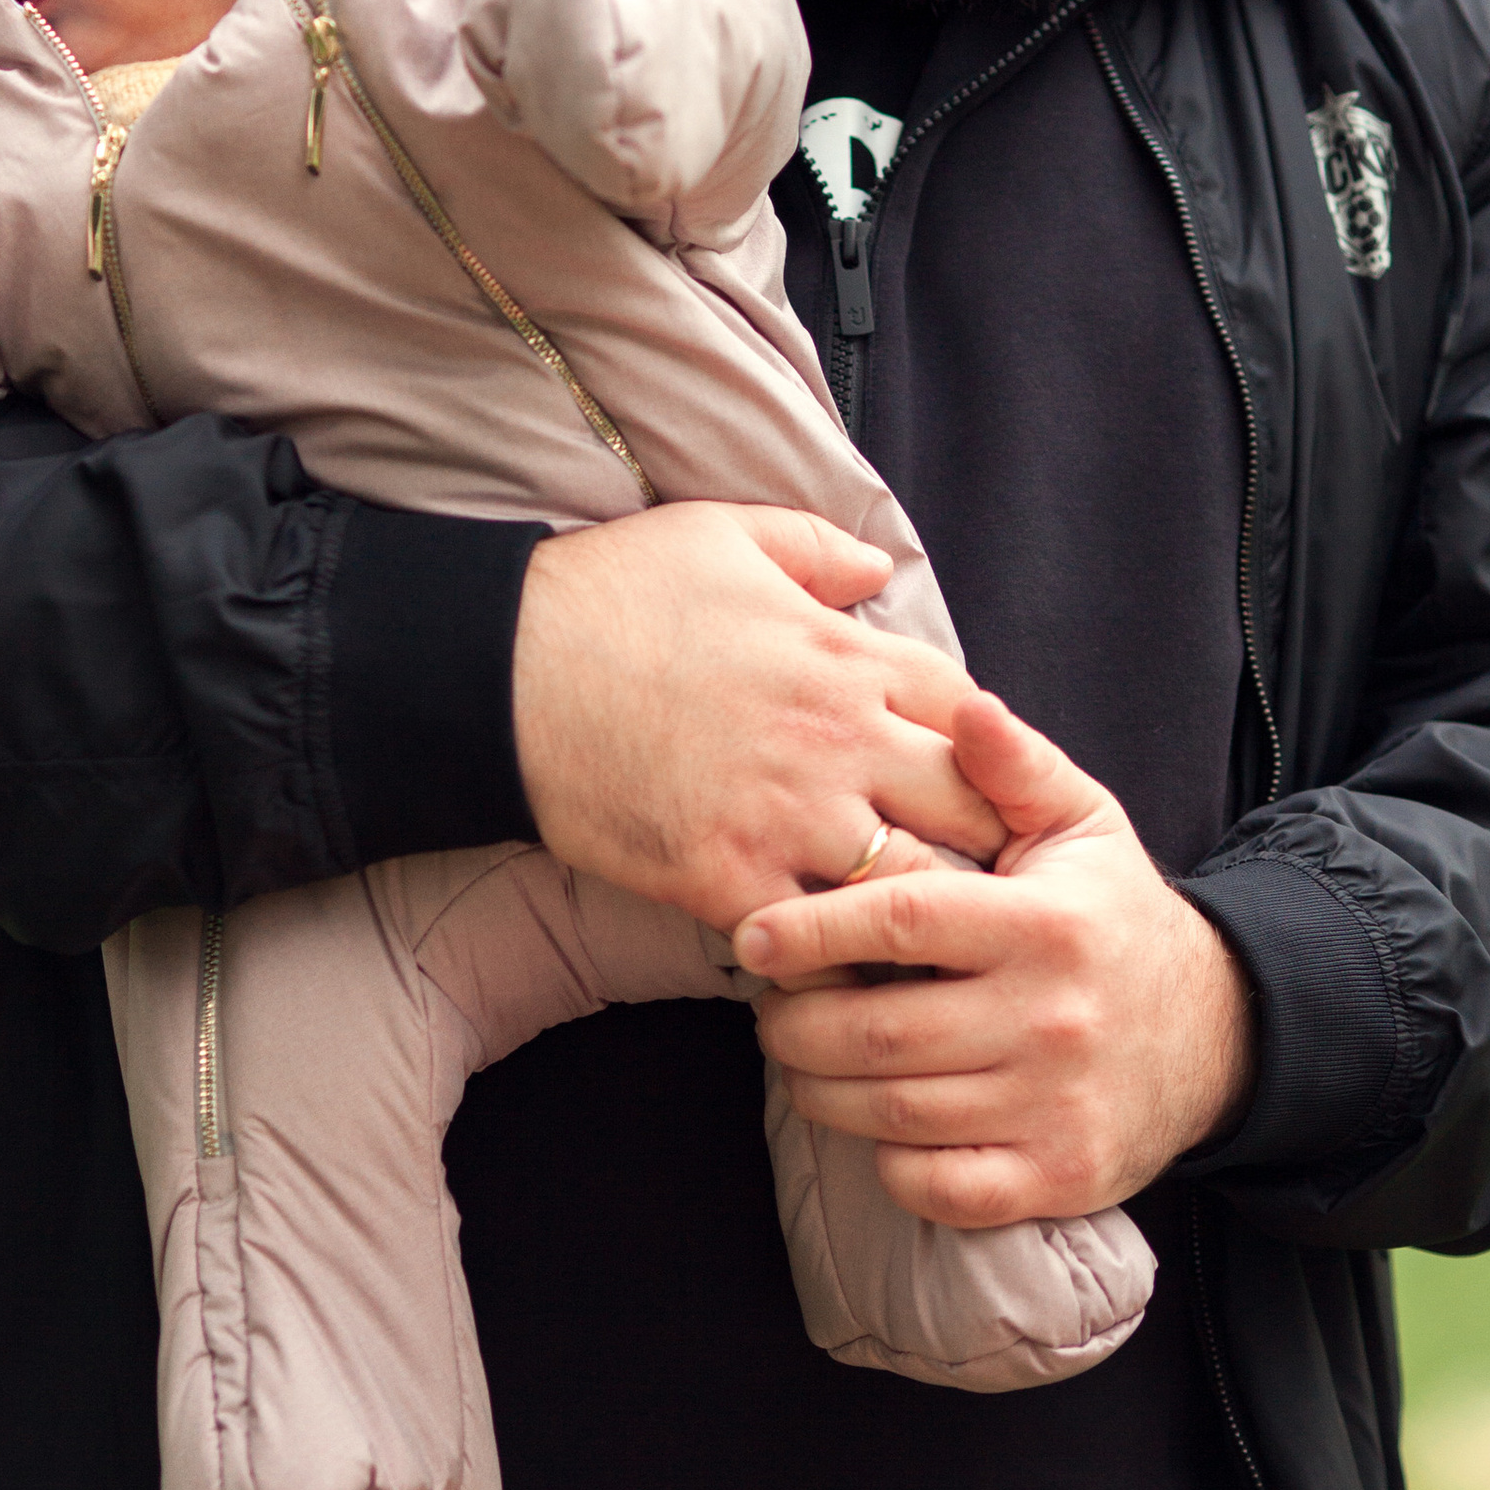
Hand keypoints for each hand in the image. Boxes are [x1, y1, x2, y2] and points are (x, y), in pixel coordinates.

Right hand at [512, 505, 1002, 928]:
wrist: (503, 667)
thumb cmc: (610, 591)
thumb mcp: (724, 532)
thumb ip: (816, 549)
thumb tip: (877, 568)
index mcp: (846, 659)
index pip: (976, 719)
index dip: (986, 754)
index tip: (974, 783)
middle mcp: (838, 742)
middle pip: (970, 813)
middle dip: (979, 844)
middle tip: (964, 869)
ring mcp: (787, 817)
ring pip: (909, 891)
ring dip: (913, 911)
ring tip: (906, 931)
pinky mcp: (726, 879)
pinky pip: (814, 941)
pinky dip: (827, 957)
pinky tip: (820, 957)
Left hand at [736, 689, 1256, 1222]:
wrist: (1217, 1035)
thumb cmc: (1114, 915)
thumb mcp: (1081, 824)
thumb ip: (1014, 766)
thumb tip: (965, 707)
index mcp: (1045, 924)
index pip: (902, 921)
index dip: (813, 928)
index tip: (753, 937)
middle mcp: (1052, 1018)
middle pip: (879, 1032)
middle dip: (796, 1024)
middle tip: (769, 1007)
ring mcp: (1056, 1106)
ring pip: (895, 1112)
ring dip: (821, 1090)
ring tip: (799, 1057)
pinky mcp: (1059, 1177)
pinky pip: (939, 1186)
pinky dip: (887, 1163)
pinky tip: (874, 1122)